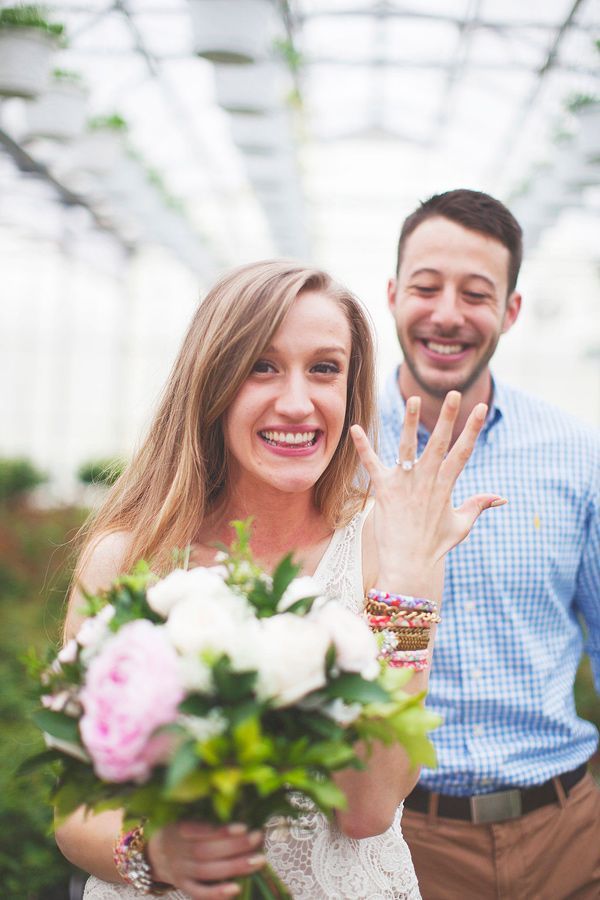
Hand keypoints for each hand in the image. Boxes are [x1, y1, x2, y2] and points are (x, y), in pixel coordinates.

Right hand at [147, 821, 264, 898]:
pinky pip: (199, 892)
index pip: (200, 830)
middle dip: (235, 846)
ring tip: (258, 860)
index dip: (222, 831)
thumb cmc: (178, 830)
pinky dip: (217, 893)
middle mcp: (178, 851)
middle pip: (207, 851)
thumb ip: (205, 815)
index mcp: (178, 829)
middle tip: (257, 838)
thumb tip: (240, 808)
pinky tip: (237, 889)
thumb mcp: (184, 815)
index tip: (244, 826)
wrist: (154, 854)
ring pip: (207, 871)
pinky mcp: (183, 886)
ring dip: (235, 867)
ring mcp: (180, 871)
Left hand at [351, 391, 505, 594]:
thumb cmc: (435, 546)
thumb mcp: (461, 525)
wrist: (410, 564)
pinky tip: (355, 429)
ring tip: (411, 399)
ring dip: (409, 422)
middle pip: (438, 442)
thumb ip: (478, 506)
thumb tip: (500, 497)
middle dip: (447, 417)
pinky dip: (363, 447)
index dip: (472, 428)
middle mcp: (427, 480)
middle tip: (452, 393)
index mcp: (446, 485)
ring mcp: (405, 484)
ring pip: (407, 447)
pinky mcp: (384, 490)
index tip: (481, 407)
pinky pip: (372, 465)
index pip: (463, 451)